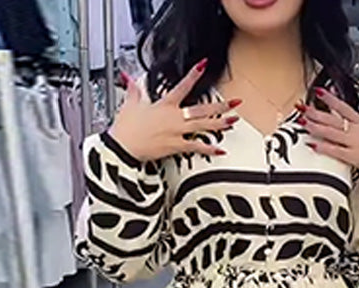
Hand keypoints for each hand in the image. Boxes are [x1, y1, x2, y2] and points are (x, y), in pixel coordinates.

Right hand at [109, 60, 240, 161]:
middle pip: (202, 109)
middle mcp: (175, 117)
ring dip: (220, 123)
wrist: (123, 146)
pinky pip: (196, 147)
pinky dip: (209, 149)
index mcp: (165, 104)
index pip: (183, 86)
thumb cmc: (126, 128)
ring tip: (233, 120)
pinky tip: (220, 150)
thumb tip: (130, 80)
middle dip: (221, 105)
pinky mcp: (176, 146)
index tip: (204, 65)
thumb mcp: (130, 105)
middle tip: (235, 102)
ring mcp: (177, 132)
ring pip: (203, 126)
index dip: (194, 74)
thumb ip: (134, 91)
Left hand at [301, 86, 358, 177]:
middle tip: (303, 107)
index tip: (319, 91)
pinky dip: (324, 147)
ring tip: (303, 122)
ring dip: (316, 127)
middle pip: (333, 119)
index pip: (343, 107)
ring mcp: (353, 144)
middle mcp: (356, 131)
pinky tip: (313, 144)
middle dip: (316, 112)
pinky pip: (336, 151)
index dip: (330, 99)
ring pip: (332, 133)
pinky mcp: (353, 158)